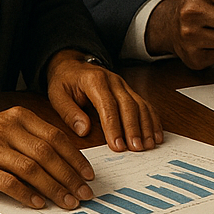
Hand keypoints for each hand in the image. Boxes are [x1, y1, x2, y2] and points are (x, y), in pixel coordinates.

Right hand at [0, 108, 97, 210]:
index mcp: (20, 117)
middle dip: (70, 177)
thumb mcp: (8, 128)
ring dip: (54, 189)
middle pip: (48, 155)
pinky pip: (10, 183)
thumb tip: (69, 165)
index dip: (76, 159)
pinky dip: (28, 195)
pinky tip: (40, 204)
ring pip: (32, 170)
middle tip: (84, 194)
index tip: (89, 176)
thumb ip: (34, 140)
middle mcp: (8, 129)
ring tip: (68, 202)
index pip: (57, 138)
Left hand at [45, 49, 162, 152]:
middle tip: (137, 148)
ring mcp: (125, 86)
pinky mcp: (130, 91)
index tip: (117, 145)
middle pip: (129, 105)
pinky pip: (145, 105)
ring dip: (146, 126)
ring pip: (141, 105)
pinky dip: (153, 120)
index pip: (108, 106)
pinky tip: (156, 135)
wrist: (73, 64)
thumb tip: (84, 130)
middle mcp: (114, 81)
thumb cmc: (65, 81)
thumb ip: (69, 112)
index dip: (114, 126)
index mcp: (95, 80)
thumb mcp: (57, 94)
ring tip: (149, 145)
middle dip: (134, 128)